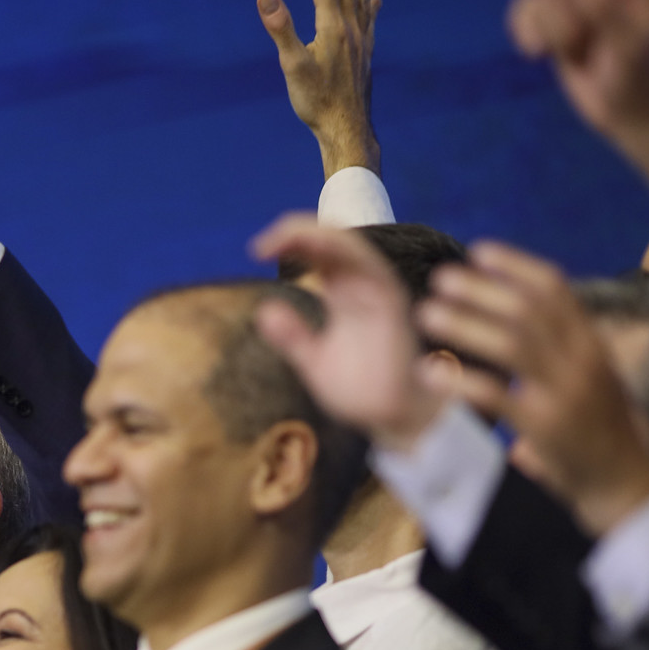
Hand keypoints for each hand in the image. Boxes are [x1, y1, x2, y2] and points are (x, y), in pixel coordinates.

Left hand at [249, 214, 446, 448]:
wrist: (393, 417)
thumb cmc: (361, 389)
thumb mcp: (315, 361)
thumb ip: (293, 336)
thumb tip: (264, 310)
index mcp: (343, 293)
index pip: (316, 253)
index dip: (289, 242)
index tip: (255, 251)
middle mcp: (361, 285)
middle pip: (331, 240)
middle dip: (295, 232)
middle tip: (260, 245)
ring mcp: (378, 291)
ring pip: (350, 246)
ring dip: (316, 236)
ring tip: (283, 237)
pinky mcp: (391, 304)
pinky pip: (371, 268)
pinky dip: (345, 253)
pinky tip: (319, 247)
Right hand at [257, 0, 380, 176]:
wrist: (346, 129)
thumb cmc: (316, 101)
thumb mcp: (292, 66)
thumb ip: (281, 28)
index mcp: (332, 28)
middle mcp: (350, 29)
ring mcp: (361, 42)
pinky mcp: (364, 56)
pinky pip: (369, 21)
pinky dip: (371, 6)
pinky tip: (374, 1)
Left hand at [417, 241, 648, 533]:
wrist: (624, 485)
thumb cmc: (600, 430)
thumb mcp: (591, 376)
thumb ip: (560, 346)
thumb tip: (517, 314)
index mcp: (592, 342)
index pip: (555, 288)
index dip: (515, 264)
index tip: (478, 250)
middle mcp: (583, 360)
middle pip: (528, 309)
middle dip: (481, 289)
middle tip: (440, 278)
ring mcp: (565, 393)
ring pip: (512, 344)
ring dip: (465, 324)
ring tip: (427, 314)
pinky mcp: (545, 428)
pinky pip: (498, 395)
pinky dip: (461, 380)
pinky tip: (430, 372)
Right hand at [508, 0, 648, 149]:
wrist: (637, 112)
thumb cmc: (639, 78)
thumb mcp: (629, 45)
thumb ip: (602, 12)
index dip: (574, 5)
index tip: (590, 37)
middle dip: (557, 20)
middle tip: (579, 49)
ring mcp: (578, 2)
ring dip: (538, 28)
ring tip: (550, 53)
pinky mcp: (558, 24)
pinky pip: (525, 7)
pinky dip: (521, 28)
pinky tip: (534, 53)